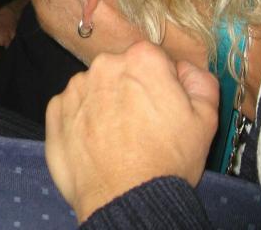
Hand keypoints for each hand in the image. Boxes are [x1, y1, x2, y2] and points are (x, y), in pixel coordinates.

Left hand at [44, 41, 218, 221]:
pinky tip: (96, 143)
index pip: (153, 60)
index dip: (161, 83)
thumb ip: (200, 82)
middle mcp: (104, 66)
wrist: (126, 200)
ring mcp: (76, 88)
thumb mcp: (205, 120)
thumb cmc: (167, 161)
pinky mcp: (55, 110)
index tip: (163, 106)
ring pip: (95, 88)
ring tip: (118, 139)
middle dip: (130, 90)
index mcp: (142, 60)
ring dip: (104, 104)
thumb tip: (185, 69)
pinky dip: (81, 120)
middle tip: (142, 126)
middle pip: (121, 71)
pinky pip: (71, 107)